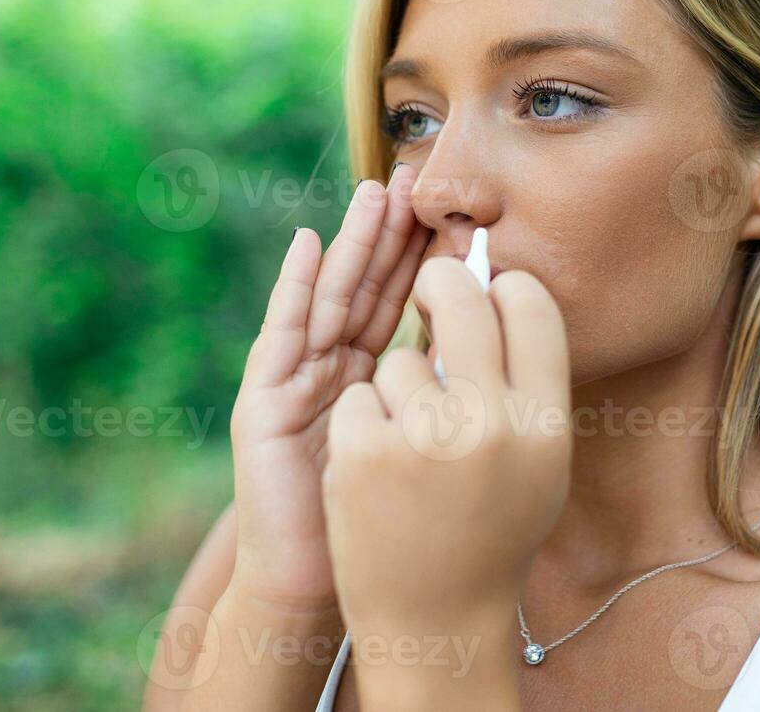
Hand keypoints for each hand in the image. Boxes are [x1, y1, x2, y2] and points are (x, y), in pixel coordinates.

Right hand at [227, 163, 429, 610]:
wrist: (317, 583)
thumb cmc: (380, 524)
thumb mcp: (420, 450)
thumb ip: (441, 399)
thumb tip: (495, 350)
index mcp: (370, 376)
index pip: (403, 303)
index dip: (427, 256)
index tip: (457, 210)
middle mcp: (331, 368)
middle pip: (367, 287)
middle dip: (392, 233)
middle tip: (417, 176)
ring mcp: (296, 380)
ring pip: (330, 298)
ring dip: (352, 243)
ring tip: (374, 194)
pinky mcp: (265, 401)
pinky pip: (282, 336)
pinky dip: (292, 288)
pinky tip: (307, 244)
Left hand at [320, 257, 572, 642]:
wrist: (436, 618)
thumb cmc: (488, 528)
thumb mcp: (536, 463)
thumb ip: (524, 385)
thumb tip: (500, 291)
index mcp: (545, 422)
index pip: (532, 308)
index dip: (506, 287)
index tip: (487, 290)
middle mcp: (493, 424)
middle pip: (461, 298)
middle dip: (438, 284)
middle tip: (429, 290)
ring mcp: (426, 437)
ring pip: (398, 359)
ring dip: (397, 391)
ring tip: (412, 454)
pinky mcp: (365, 451)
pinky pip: (360, 395)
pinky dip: (363, 426)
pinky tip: (379, 475)